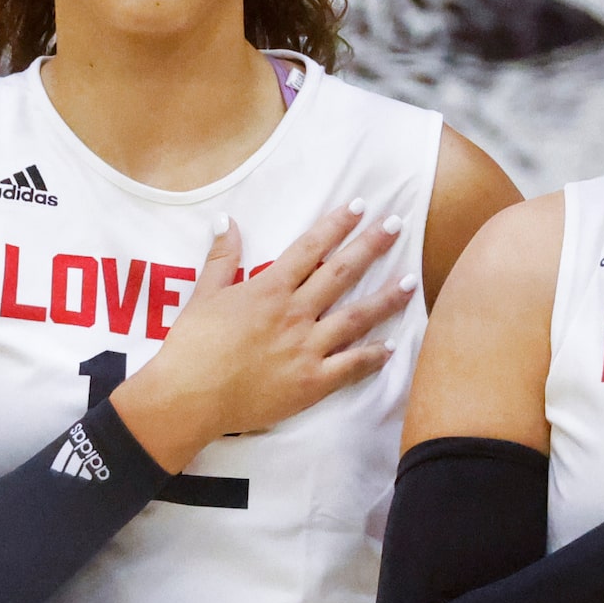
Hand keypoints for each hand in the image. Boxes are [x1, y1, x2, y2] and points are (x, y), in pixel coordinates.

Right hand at [109, 199, 416, 472]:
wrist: (191, 396)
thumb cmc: (192, 345)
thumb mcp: (202, 295)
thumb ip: (221, 257)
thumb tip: (228, 220)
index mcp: (268, 290)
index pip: (310, 249)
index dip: (335, 225)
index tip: (358, 206)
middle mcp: (295, 314)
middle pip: (341, 273)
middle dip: (370, 246)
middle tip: (396, 225)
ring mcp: (307, 348)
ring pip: (356, 317)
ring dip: (386, 297)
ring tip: (412, 281)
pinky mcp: (313, 382)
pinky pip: (352, 366)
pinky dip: (374, 356)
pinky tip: (392, 347)